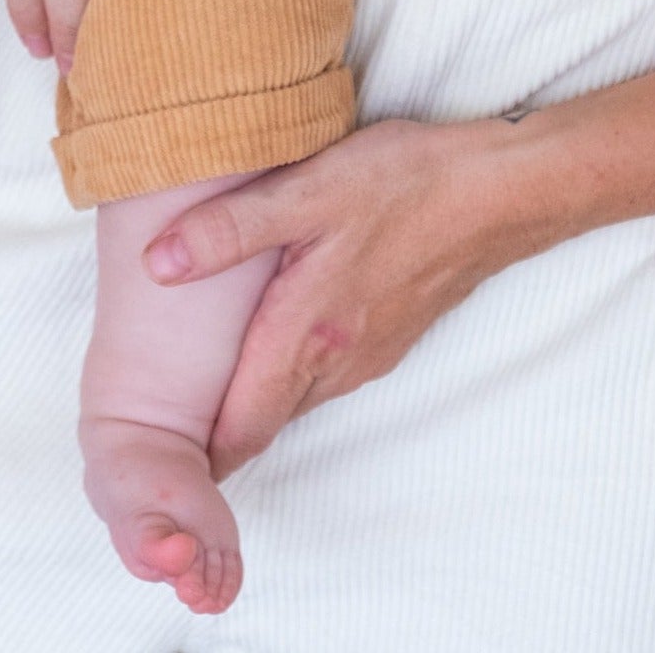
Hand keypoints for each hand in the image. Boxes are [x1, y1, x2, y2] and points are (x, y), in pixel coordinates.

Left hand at [144, 118, 539, 474]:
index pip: (240, 428)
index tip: (155, 469)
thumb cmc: (404, 186)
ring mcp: (369, 354)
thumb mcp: (307, 191)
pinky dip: (290, 368)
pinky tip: (274, 332)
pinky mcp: (390, 334)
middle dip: (217, 432)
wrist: (499, 193)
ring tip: (202, 383)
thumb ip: (230, 230)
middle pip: (264, 419)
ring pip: (296, 395)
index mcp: (307, 334)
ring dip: (254, 398)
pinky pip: (326, 370)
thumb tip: (156, 265)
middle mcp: (337, 361)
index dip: (195, 456)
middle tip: (165, 431)